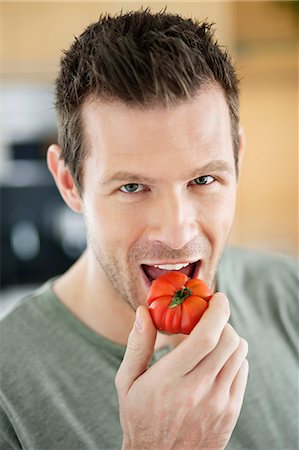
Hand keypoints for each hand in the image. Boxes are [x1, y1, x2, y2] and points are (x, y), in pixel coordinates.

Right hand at [115, 293, 248, 449]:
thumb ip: (137, 344)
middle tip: (211, 317)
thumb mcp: (128, 381)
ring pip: (239, 354)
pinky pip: (242, 371)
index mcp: (169, 380)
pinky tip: (217, 361)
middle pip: (229, 341)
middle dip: (223, 320)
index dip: (216, 312)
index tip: (216, 297)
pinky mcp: (230, 412)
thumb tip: (142, 312)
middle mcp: (198, 391)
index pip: (205, 338)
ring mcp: (218, 404)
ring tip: (212, 340)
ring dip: (229, 338)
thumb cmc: (139, 416)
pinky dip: (234, 357)